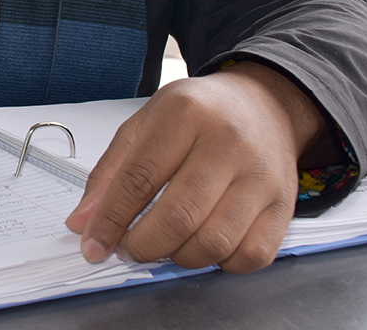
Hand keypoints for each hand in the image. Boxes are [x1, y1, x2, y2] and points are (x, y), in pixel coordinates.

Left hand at [65, 63, 327, 273]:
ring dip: (178, 257)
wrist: (264, 104)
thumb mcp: (144, 124)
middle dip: (142, 246)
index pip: (139, 179)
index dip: (110, 220)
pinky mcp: (284, 205)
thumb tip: (83, 223)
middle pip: (177, 217)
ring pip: (213, 243)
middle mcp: (227, 143)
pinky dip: (221, 263)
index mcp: (184, 114)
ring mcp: (261, 176)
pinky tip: (204, 243)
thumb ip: (110, 172)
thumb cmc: (198, 115)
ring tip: (165, 243)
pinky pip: (250, 256)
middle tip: (129, 248)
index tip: (93, 245)